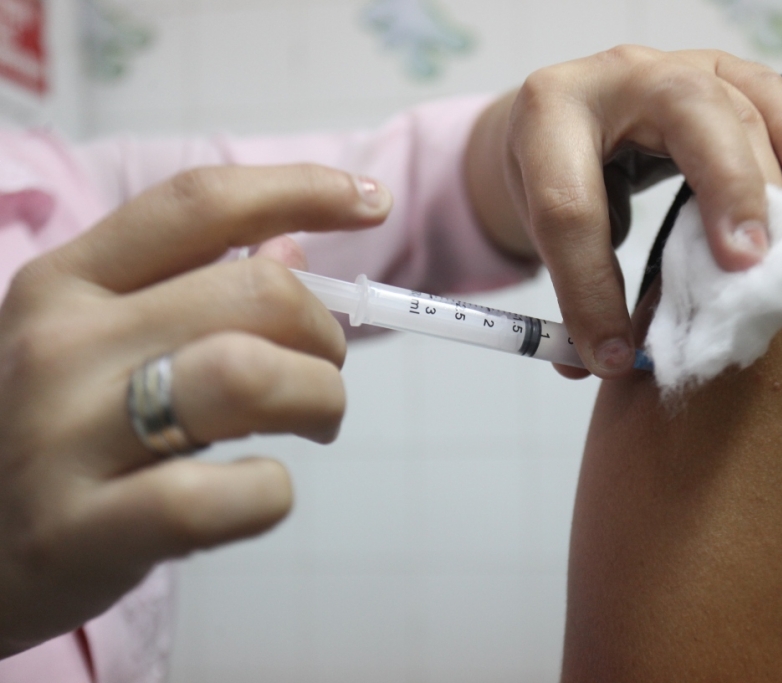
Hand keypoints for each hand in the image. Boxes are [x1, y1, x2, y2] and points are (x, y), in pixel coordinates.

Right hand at [0, 165, 390, 655]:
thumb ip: (186, 286)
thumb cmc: (47, 436)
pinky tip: (259, 492)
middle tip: (320, 373)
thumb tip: (291, 244)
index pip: (199, 203)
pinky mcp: (81, 532)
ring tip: (311, 423)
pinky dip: (271, 492)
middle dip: (325, 334)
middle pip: (256, 292)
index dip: (302, 188)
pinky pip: (223, 495)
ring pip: (249, 376)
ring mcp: (64, 438)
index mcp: (65, 282)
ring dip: (317, 398)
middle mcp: (60, 345)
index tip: (370, 198)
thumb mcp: (92, 342)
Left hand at [466, 47, 781, 377]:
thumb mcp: (541, 223)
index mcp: (547, 117)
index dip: (592, 288)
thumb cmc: (552, 175)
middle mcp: (612, 76)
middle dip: (722, 188)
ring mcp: (670, 65)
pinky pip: (766, 90)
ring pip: (734, 99)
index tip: (616, 358)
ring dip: (772, 168)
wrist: (567, 119)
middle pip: (682, 111)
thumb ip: (572, 287)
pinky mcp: (713, 72)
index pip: (569, 206)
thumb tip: (605, 365)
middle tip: (745, 265)